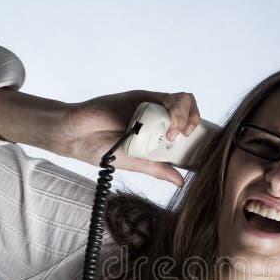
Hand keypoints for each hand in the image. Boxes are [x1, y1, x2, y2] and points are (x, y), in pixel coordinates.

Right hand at [62, 90, 201, 186]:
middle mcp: (160, 120)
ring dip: (185, 115)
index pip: (188, 132)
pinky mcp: (145, 96)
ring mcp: (154, 107)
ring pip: (184, 103)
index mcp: (161, 137)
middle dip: (194, 123)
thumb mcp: (138, 164)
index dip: (198, 136)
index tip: (198, 147)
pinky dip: (174, 107)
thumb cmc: (105, 151)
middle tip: (183, 136)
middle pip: (190, 114)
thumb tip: (181, 182)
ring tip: (173, 130)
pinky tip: (168, 120)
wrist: (81, 136)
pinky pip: (168, 97)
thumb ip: (159, 170)